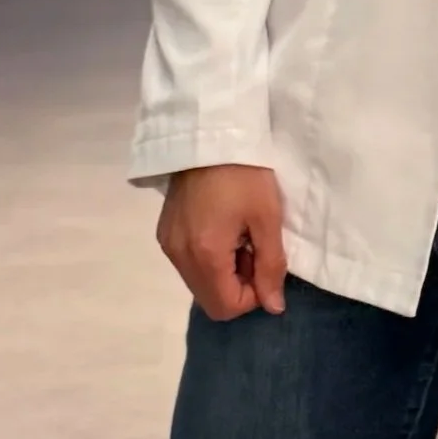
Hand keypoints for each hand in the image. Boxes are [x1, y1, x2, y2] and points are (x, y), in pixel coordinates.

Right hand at [157, 163, 288, 319]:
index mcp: (204, 254)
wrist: (211, 131)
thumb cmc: (246, 172)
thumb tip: (273, 307)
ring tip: (239, 233)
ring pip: (198, 282)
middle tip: (253, 246)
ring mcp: (167, 243)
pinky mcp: (164, 230)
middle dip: (237, 284)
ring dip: (223, 271)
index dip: (253, 295)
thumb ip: (271, 265)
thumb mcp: (267, 217)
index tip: (265, 261)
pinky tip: (221, 226)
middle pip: (210, 298)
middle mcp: (178, 256)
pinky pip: (188, 262)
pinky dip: (207, 257)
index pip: (226, 307)